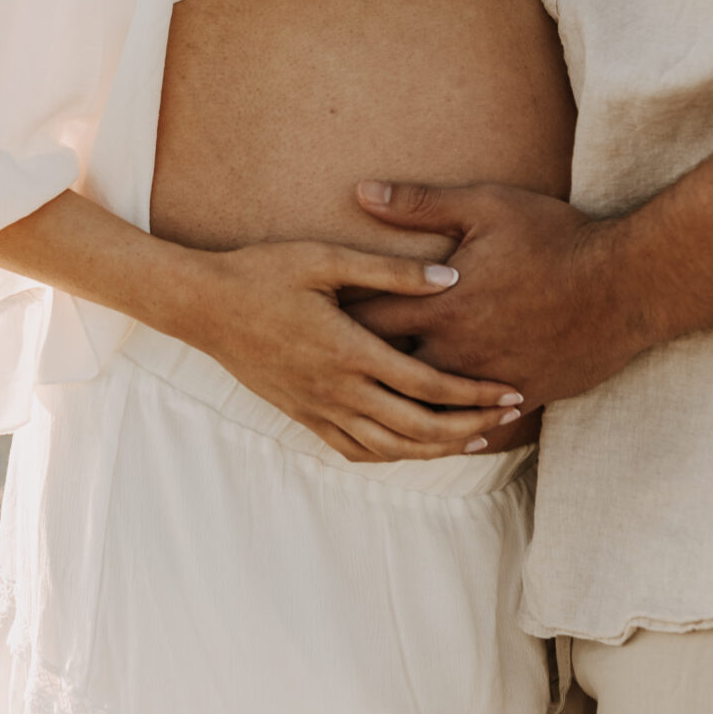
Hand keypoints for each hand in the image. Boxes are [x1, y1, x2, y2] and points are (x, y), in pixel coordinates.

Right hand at [174, 238, 527, 464]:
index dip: (474, 393)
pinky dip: (393, 455)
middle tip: (508, 418)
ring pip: (390, 447)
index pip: (427, 384)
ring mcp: (317, 408)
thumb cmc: (263, 271)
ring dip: (438, 448)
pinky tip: (414, 448)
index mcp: (348, 350)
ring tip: (476, 439)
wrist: (202, 306)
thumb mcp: (326, 258)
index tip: (510, 390)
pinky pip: (355, 449)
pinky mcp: (302, 415)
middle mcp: (336, 389)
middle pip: (418, 426)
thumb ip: (390, 270)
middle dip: (469, 426)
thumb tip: (451, 277)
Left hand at [349, 180, 631, 406]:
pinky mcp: (521, 398)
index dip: (331, 323)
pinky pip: (474, 427)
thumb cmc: (555, 238)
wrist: (626, 285)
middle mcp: (456, 350)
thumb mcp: (486, 207)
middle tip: (326, 373)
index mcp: (440, 304)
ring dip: (397, 411)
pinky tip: (430, 433)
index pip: (363, 322)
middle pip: (386, 375)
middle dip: (356, 373)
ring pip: (426, 412)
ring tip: (367, 410)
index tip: (310, 323)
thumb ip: (420, 204)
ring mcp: (488, 380)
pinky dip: (448, 429)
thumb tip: (360, 192)